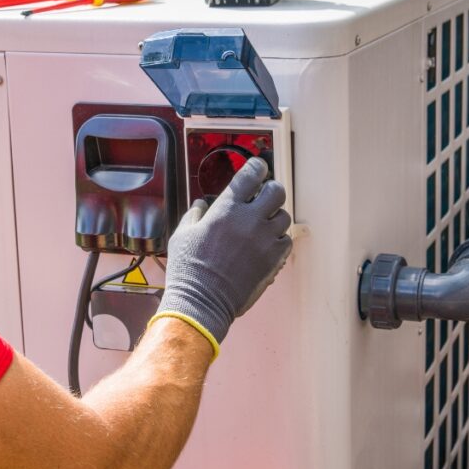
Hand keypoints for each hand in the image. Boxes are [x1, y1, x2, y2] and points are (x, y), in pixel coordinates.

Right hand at [157, 157, 291, 345]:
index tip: (257, 168)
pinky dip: (279, 239)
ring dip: (275, 216)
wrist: (202, 302)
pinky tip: (267, 244)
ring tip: (263, 224)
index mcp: (226, 208)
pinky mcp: (273, 260)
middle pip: (276, 190)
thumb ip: (195, 214)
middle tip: (263, 196)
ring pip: (284, 216)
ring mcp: (265, 240)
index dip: (257, 166)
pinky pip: (286, 241)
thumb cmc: (188, 269)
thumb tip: (202, 205)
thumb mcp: (182, 235)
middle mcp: (250, 220)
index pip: (251, 173)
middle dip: (271, 190)